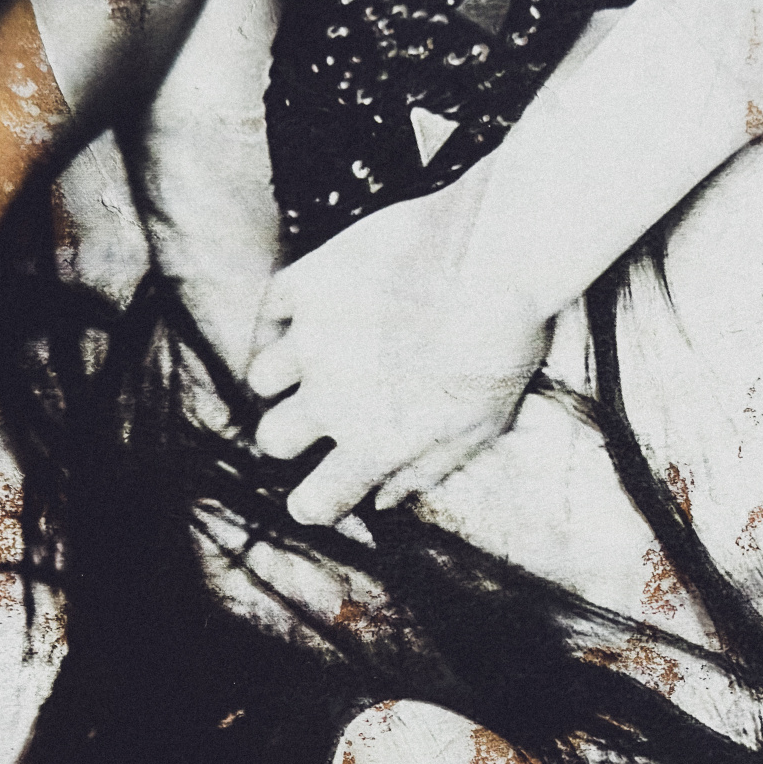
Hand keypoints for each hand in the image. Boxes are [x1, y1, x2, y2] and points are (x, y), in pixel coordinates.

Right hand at [247, 175, 551, 525]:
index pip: (314, 503)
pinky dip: (280, 322)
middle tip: (316, 419)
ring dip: (284, 379)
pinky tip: (305, 321)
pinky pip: (269, 312)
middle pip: (272, 440)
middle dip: (291, 437)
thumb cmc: (501, 350)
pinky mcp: (310, 281)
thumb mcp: (478, 428)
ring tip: (317, 363)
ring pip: (261, 379)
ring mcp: (314, 339)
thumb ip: (423, 470)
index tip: (321, 492)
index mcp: (375, 444)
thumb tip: (381, 502)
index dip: (313, 503)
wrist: (498, 259)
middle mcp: (333, 399)